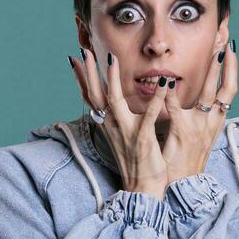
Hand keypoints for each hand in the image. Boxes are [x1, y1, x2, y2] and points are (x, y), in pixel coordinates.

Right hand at [67, 48, 169, 199]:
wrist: (142, 187)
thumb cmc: (135, 161)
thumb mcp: (121, 137)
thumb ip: (116, 118)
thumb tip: (110, 106)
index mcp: (107, 124)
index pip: (90, 96)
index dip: (81, 77)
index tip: (75, 59)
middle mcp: (112, 125)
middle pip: (96, 94)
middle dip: (89, 72)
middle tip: (84, 51)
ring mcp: (126, 131)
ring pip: (114, 100)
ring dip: (112, 79)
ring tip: (112, 59)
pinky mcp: (143, 138)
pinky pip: (150, 115)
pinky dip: (156, 98)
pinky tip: (163, 83)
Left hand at [161, 41, 238, 182]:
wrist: (181, 186)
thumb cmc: (185, 161)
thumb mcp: (196, 136)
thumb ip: (198, 116)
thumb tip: (199, 101)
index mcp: (214, 121)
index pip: (228, 90)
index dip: (231, 70)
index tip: (230, 49)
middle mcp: (211, 122)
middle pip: (226, 88)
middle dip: (228, 64)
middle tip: (227, 40)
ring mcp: (199, 127)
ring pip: (210, 95)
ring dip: (213, 73)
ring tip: (216, 54)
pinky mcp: (182, 134)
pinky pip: (177, 111)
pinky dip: (172, 96)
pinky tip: (168, 81)